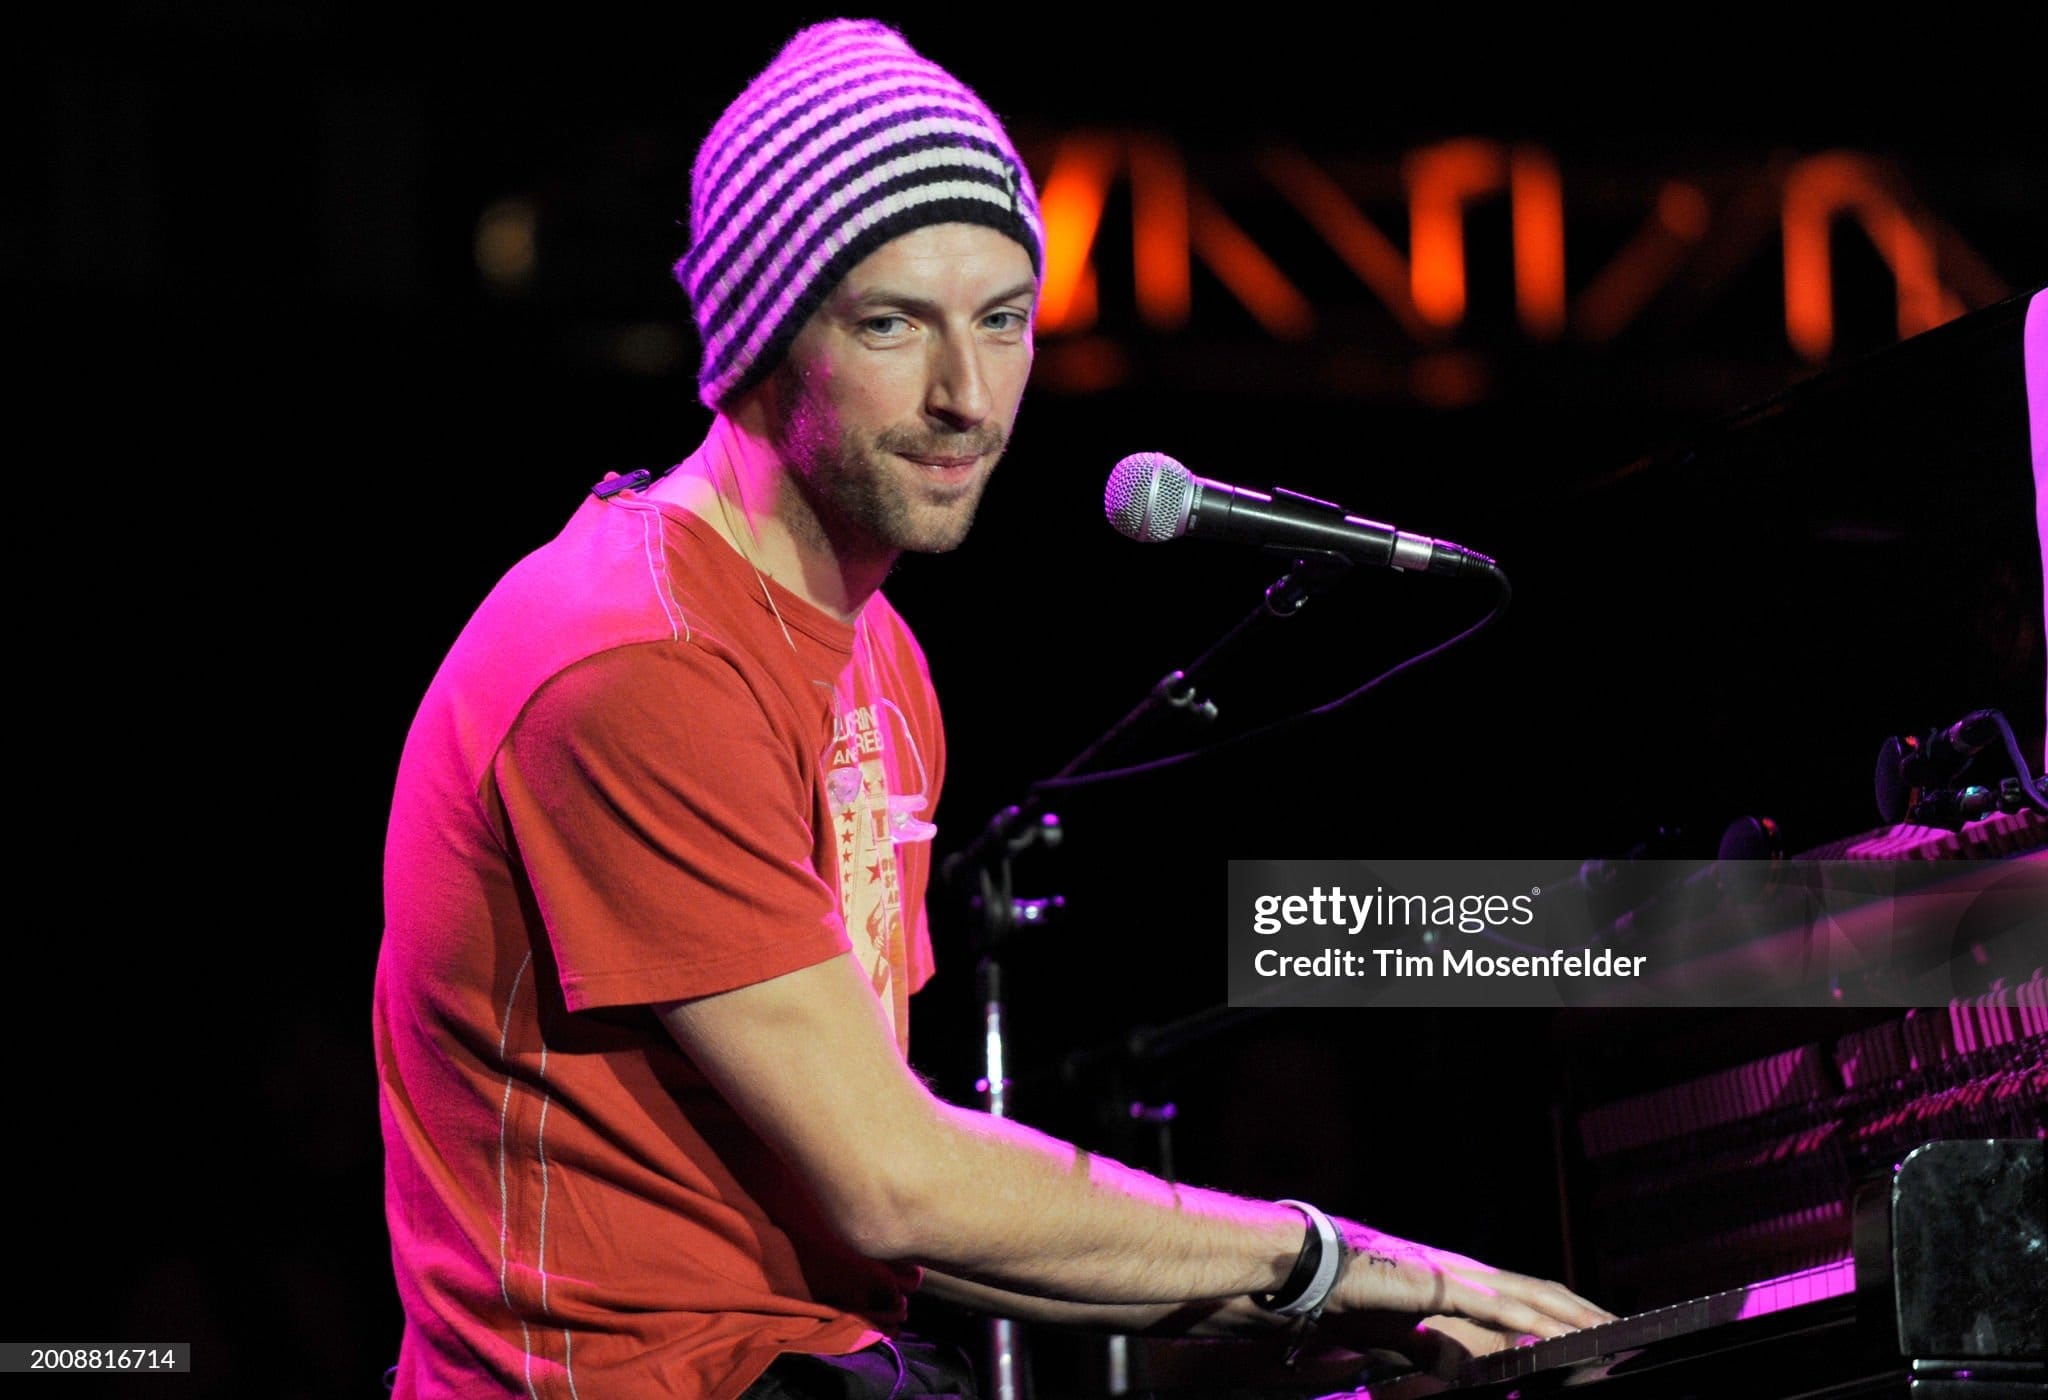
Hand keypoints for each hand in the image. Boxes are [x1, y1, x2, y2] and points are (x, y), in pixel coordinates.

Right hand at [1323, 1222, 1612, 1348]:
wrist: (1312, 1265)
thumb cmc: (1350, 1296)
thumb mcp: (1402, 1333)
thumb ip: (1435, 1349)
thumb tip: (1460, 1372)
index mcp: (1461, 1280)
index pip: (1527, 1293)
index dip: (1565, 1308)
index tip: (1598, 1326)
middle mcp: (1466, 1271)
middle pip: (1541, 1290)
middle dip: (1584, 1310)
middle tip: (1625, 1330)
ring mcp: (1455, 1274)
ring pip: (1528, 1293)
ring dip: (1569, 1313)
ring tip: (1606, 1331)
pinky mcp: (1439, 1284)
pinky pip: (1492, 1303)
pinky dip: (1525, 1318)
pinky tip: (1549, 1331)